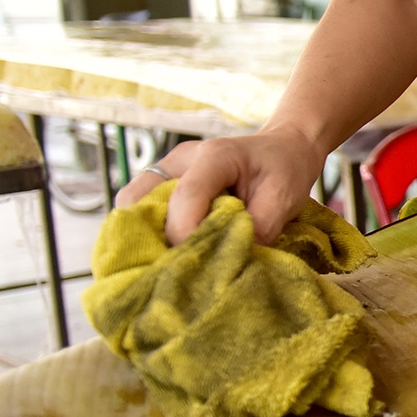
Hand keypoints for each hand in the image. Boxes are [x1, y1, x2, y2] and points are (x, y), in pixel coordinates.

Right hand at [114, 126, 329, 245]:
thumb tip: (229, 261)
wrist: (283, 148)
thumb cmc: (285, 170)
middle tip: (174, 267)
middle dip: (152, 239)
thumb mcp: (284, 199)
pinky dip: (149, 232)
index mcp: (215, 156)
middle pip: (139, 200)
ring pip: (132, 205)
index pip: (186, 196)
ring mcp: (167, 170)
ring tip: (169, 261)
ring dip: (144, 236)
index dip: (186, 233)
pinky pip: (140, 209)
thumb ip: (258, 228)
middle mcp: (181, 160)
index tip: (197, 263)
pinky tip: (168, 251)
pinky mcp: (163, 183)